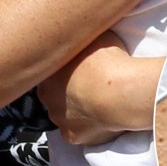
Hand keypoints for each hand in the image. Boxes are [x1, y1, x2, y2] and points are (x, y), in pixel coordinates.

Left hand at [37, 32, 161, 145]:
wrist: (119, 92)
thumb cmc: (105, 59)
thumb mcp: (93, 36)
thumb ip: (82, 38)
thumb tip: (81, 28)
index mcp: (47, 74)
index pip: (51, 72)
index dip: (65, 69)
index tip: (79, 66)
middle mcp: (47, 99)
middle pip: (55, 94)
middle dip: (68, 90)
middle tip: (89, 83)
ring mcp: (59, 120)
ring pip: (66, 114)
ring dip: (78, 108)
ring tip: (99, 100)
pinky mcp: (73, 137)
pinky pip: (80, 130)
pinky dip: (89, 125)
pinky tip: (102, 116)